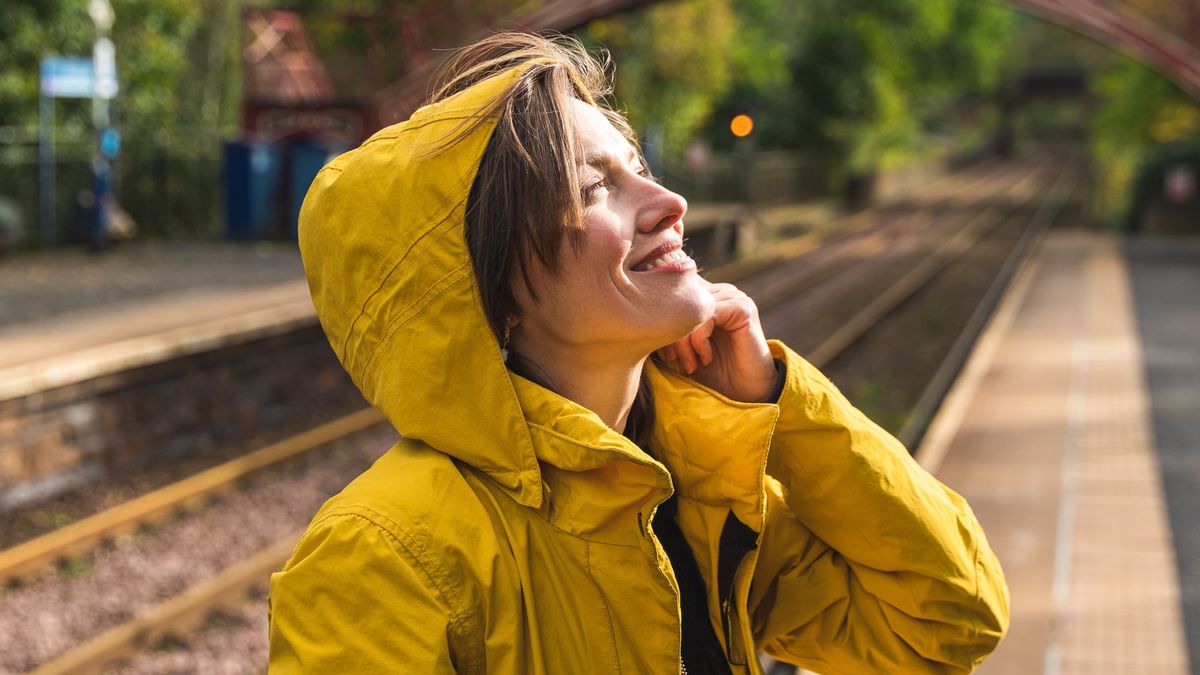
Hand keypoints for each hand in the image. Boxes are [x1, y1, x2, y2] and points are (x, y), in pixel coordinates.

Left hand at [657, 280, 776, 402]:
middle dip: (669, 330)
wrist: (742, 393)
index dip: (658, 315)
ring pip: (692, 308)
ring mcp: (732, 296)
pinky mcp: (743, 308)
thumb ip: (663, 327)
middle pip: (679, 297)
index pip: (670, 289)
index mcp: (702, 295)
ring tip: (690, 364)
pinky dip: (700, 339)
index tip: (656, 348)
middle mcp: (717, 291)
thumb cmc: (708, 372)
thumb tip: (633, 315)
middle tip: (672, 359)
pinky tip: (705, 358)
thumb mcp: (678, 347)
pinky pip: (709, 315)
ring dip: (684, 339)